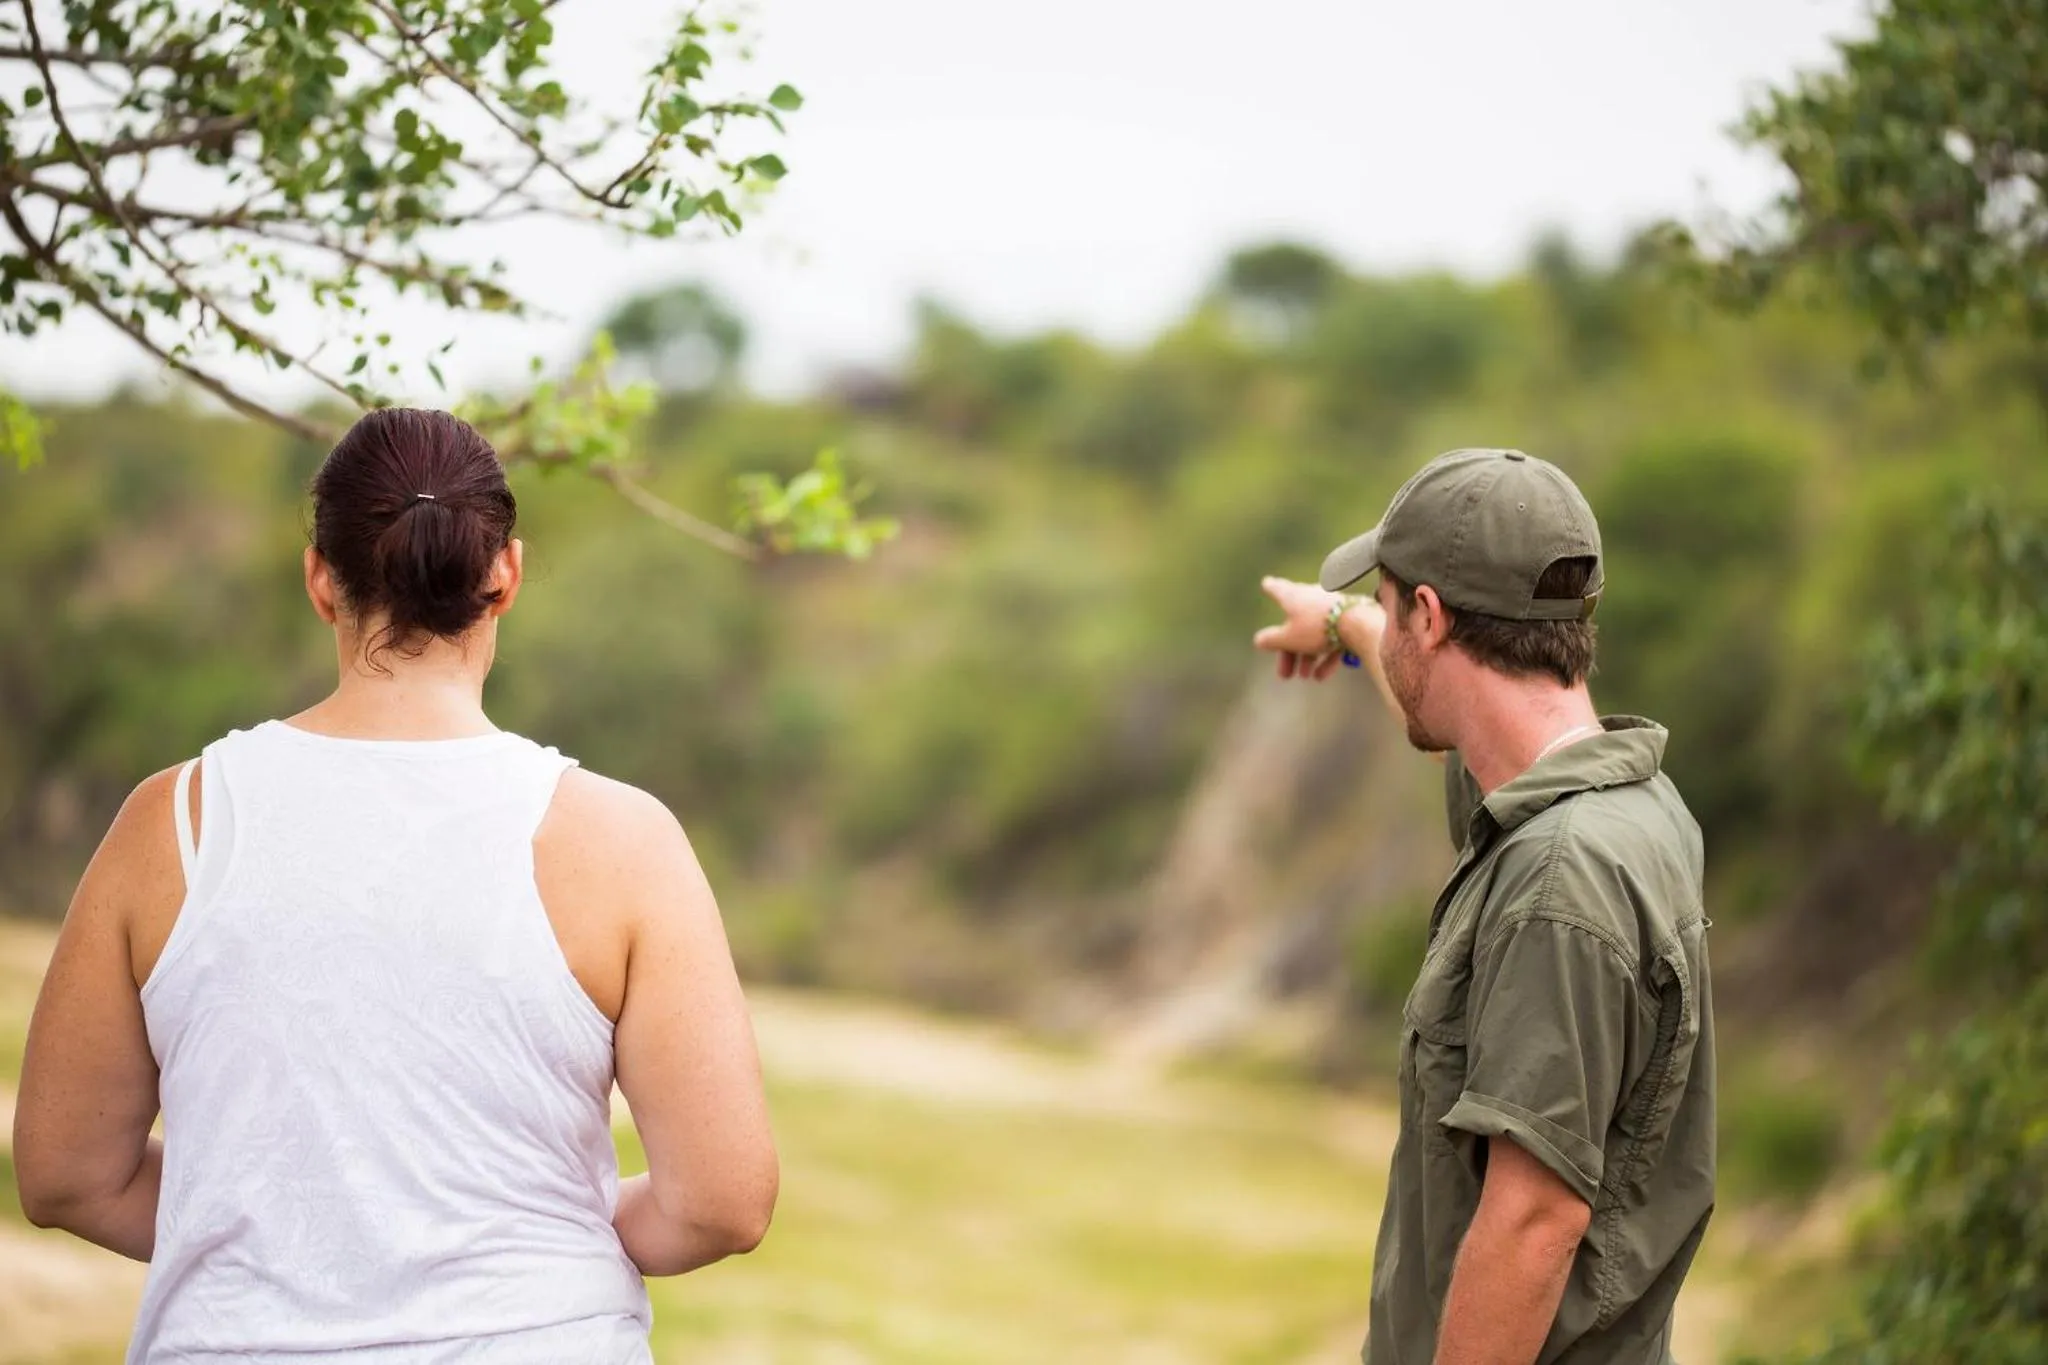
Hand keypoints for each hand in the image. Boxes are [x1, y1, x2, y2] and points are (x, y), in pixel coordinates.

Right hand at [1254, 576, 1378, 682]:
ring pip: (1315, 634)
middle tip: (1284, 675)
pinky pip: (1333, 638)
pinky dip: (1326, 656)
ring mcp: (1331, 607)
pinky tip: (1321, 676)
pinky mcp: (1347, 618)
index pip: (1277, 589)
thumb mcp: (1286, 638)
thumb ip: (1270, 640)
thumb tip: (1259, 641)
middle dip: (1289, 652)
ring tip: (1305, 677)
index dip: (1271, 587)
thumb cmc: (1316, 628)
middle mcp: (1311, 597)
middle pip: (1295, 623)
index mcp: (1293, 596)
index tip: (1266, 583)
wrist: (1356, 625)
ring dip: (1308, 657)